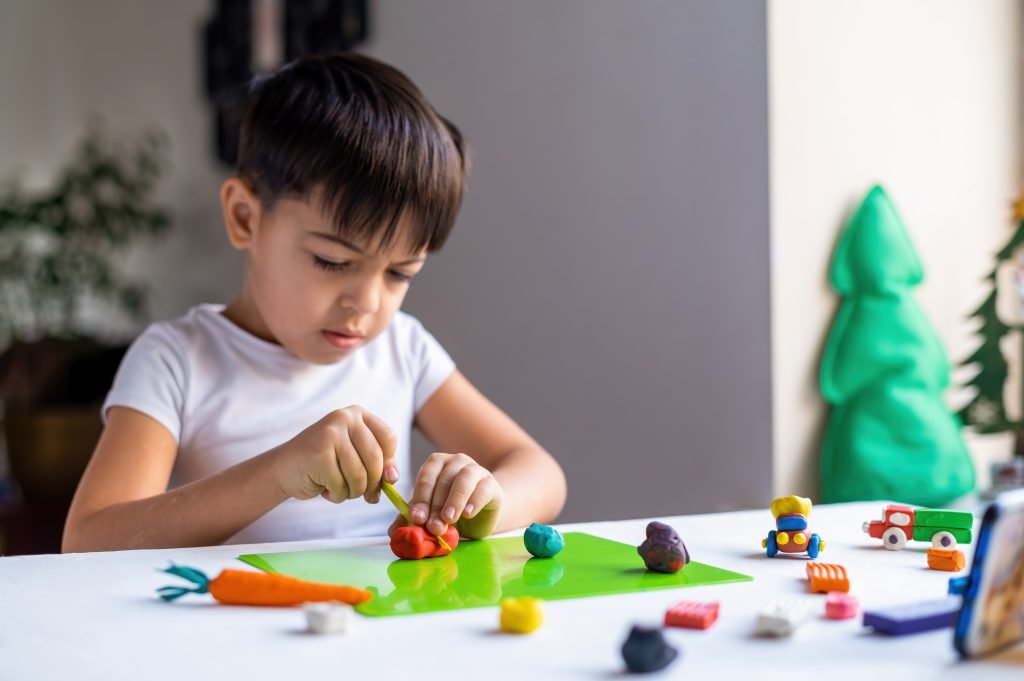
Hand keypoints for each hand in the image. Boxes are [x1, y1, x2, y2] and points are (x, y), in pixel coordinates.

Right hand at [271, 407, 397, 503]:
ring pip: (360, 476)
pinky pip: (341, 485)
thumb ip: (379, 465)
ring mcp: (330, 434)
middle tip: (358, 491)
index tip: (382, 477)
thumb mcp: (356, 458)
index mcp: (358, 414)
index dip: (388, 462)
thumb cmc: (325, 464)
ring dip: (352, 492)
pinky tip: (324, 488)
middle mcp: (344, 418)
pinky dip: (336, 495)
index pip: (388, 438)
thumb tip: (393, 477)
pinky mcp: (318, 454)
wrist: (284, 468)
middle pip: (376, 459)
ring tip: (338, 487)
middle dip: (371, 484)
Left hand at [406, 452, 502, 539]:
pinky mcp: (491, 484)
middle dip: (435, 505)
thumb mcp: (430, 514)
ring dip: (454, 500)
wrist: (482, 513)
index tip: (416, 518)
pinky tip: (468, 513)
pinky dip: (474, 500)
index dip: (420, 497)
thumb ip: (412, 519)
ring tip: (449, 519)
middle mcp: (455, 461)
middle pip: (443, 479)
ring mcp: (476, 470)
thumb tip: (393, 531)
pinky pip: (483, 488)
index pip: (426, 476)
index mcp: (436, 464)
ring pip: (464, 479)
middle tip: (433, 526)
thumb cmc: (452, 510)